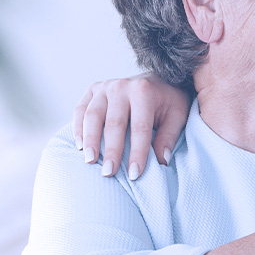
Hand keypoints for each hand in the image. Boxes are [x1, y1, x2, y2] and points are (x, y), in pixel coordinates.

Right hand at [73, 73, 190, 179]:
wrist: (158, 79)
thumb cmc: (168, 102)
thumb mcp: (177, 115)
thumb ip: (169, 136)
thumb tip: (162, 160)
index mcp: (144, 92)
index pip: (140, 128)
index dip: (137, 152)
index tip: (134, 175)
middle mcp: (122, 87)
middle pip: (114, 123)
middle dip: (111, 150)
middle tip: (108, 173)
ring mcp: (105, 87)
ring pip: (92, 115)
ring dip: (90, 140)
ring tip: (90, 161)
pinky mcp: (93, 89)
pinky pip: (80, 109)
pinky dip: (77, 127)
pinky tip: (80, 146)